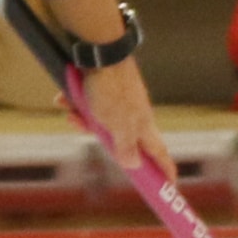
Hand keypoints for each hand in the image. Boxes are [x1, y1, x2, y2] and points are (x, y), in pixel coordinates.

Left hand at [72, 55, 172, 178]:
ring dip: (82, 118)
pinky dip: (78, 105)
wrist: (101, 51)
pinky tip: (65, 98)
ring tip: (69, 108)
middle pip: (122, 140)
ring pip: (102, 123)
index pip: (159, 153)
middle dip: (98, 137)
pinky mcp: (107, 90)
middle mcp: (135, 115)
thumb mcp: (117, 125)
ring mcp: (121, 102)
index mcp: (143, 125)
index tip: (171, 186)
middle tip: (81, 124)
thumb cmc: (111, 90)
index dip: (165, 170)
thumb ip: (125, 147)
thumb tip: (134, 164)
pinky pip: (92, 107)